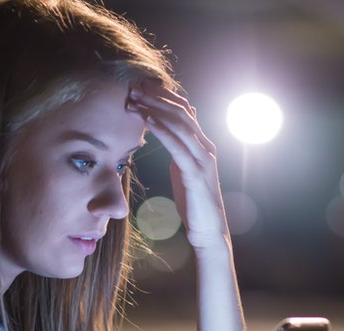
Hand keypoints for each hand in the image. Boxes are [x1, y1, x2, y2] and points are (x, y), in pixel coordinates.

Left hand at [128, 80, 228, 250]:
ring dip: (156, 109)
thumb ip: (180, 150)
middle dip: (157, 97)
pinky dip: (162, 131)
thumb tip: (170, 133)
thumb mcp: (185, 170)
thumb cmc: (194, 202)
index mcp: (203, 145)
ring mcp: (203, 159)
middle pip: (182, 112)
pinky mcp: (196, 174)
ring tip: (136, 100)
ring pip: (180, 125)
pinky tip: (148, 121)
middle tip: (135, 87)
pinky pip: (178, 147)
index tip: (142, 87)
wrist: (208, 230)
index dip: (164, 96)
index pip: (185, 111)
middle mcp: (206, 147)